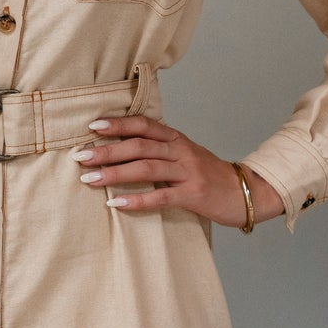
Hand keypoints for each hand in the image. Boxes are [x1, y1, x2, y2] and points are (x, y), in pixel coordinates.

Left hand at [72, 113, 285, 228]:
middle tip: (80, 155)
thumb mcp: (186, 155)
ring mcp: (188, 173)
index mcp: (177, 139)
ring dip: (114, 173)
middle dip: (107, 150)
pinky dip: (136, 200)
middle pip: (139, 146)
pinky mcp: (192, 196)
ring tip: (89, 179)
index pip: (144, 125)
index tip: (93, 126)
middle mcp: (181, 151)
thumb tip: (122, 147)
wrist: (246, 193)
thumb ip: (160, 149)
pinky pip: (160, 197)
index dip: (118, 124)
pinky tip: (115, 203)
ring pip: (146, 168)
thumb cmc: (210, 176)